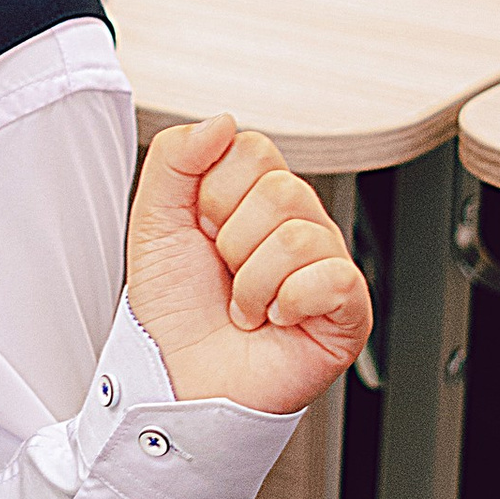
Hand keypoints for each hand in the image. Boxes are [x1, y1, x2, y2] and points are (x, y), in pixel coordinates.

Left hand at [125, 115, 371, 415]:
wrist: (178, 378)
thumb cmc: (174, 309)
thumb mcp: (153, 220)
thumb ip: (176, 157)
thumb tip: (221, 120)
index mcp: (255, 198)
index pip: (253, 149)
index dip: (214, 193)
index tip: (201, 230)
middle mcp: (297, 225)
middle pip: (281, 190)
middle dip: (232, 241)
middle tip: (225, 273)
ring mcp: (324, 266)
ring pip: (298, 236)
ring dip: (252, 283)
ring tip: (245, 305)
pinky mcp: (346, 309)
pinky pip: (333, 278)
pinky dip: (289, 302)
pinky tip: (276, 319)